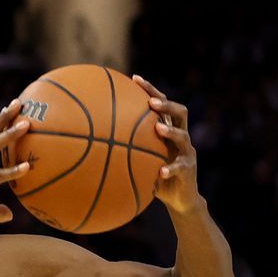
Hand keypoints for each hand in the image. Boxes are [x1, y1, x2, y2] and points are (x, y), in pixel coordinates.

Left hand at [132, 75, 201, 213]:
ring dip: (170, 131)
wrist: (179, 198)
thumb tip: (88, 144)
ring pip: (183, 136)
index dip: (151, 90)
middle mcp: (180, 138)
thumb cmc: (154, 177)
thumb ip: (122, 151)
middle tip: (152, 102)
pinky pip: (180, 167)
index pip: (162, 105)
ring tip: (158, 128)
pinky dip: (171, 168)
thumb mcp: (138, 161)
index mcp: (168, 131)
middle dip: (166, 104)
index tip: (135, 78)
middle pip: (180, 112)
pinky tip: (161, 172)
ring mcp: (186, 152)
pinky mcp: (189, 169)